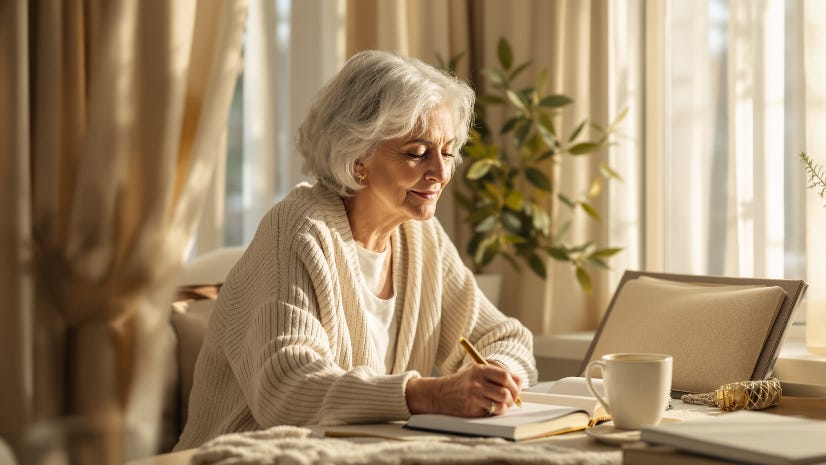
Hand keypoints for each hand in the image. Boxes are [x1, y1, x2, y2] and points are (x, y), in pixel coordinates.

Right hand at [405, 363, 521, 416]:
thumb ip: (495, 371)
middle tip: (513, 399)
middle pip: (506, 392)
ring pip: (501, 405)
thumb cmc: (462, 381)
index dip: (515, 383)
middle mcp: (476, 383)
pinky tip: (489, 407)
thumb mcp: (475, 369)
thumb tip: (518, 382)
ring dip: (505, 406)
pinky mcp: (471, 410)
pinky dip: (494, 411)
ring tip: (501, 404)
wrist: (439, 394)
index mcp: (479, 370)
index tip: (517, 387)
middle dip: (514, 397)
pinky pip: (492, 413)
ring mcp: (474, 397)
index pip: (505, 376)